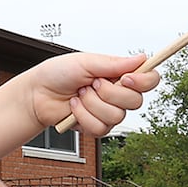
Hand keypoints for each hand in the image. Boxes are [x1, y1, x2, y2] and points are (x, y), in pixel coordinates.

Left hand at [21, 54, 158, 134]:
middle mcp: (117, 94)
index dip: (144, 81)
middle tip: (92, 84)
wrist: (38, 94)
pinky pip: (101, 128)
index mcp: (119, 74)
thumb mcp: (86, 62)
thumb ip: (114, 63)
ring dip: (92, 104)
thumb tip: (141, 58)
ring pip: (117, 116)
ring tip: (79, 94)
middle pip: (136, 101)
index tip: (127, 78)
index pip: (149, 80)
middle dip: (110, 93)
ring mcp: (108, 112)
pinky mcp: (96, 127)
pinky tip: (74, 108)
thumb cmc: (58, 73)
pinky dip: (84, 116)